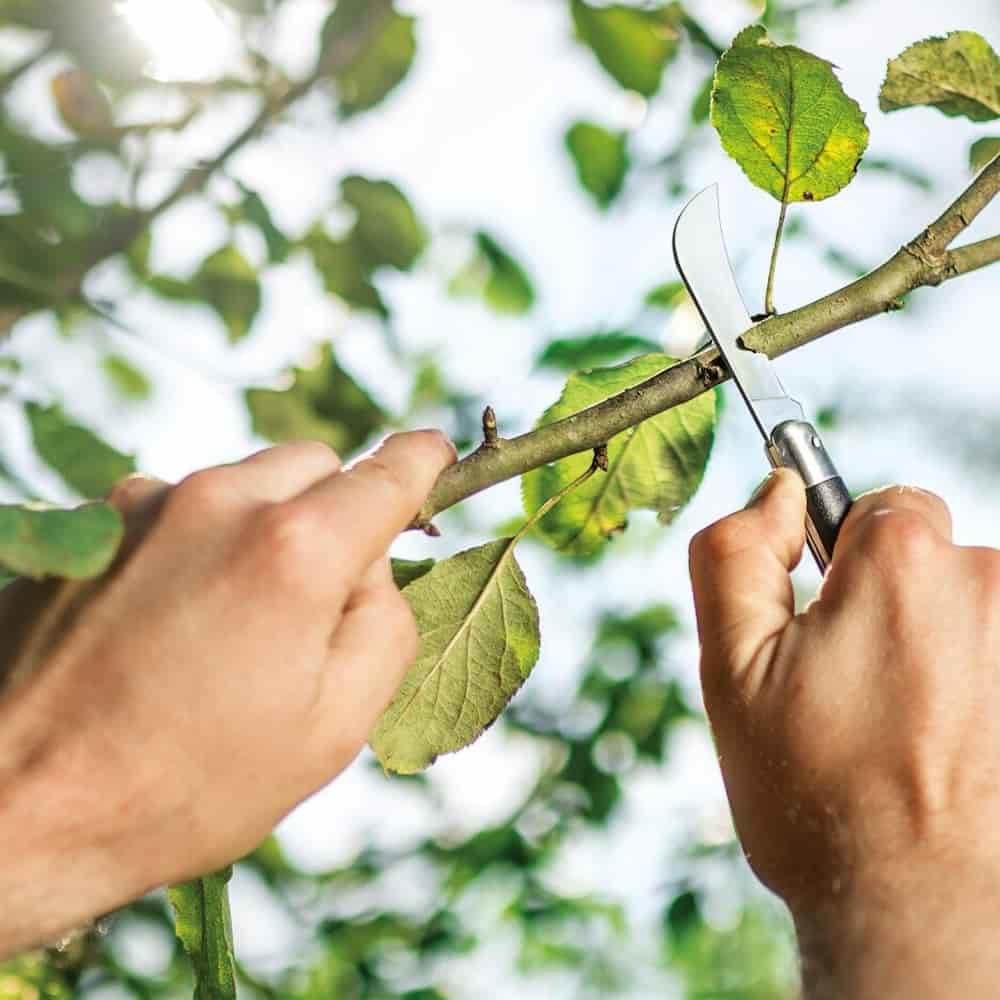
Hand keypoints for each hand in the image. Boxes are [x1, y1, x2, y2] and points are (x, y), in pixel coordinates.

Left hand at [0, 431, 453, 955]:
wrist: (20, 811)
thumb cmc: (187, 785)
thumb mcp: (333, 728)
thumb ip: (386, 625)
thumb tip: (375, 568)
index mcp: (293, 551)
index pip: (385, 473)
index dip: (422, 462)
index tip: (436, 454)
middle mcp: (217, 503)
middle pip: (312, 464)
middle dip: (334, 512)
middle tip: (318, 595)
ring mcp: (142, 506)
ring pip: (242, 484)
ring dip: (262, 528)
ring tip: (230, 625)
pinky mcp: (89, 525)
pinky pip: (176, 508)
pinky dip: (197, 542)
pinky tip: (169, 621)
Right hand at [689, 470, 999, 996]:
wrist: (916, 910)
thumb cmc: (814, 791)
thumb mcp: (729, 668)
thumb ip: (735, 555)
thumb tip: (777, 492)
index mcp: (902, 563)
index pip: (882, 509)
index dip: (846, 566)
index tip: (833, 626)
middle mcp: (991, 584)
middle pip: (937, 563)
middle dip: (899, 609)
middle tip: (863, 692)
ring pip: (978, 616)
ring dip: (947, 654)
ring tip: (912, 733)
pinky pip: (997, 656)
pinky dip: (980, 688)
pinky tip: (960, 747)